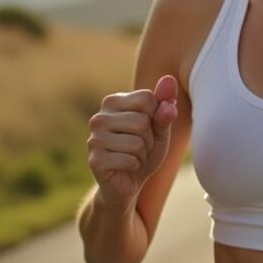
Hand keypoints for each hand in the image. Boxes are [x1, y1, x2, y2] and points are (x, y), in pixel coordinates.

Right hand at [87, 74, 177, 208]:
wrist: (129, 182)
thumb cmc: (145, 149)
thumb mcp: (160, 127)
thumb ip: (165, 105)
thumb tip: (169, 79)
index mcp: (112, 102)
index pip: (147, 98)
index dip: (156, 117)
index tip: (147, 129)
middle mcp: (99, 118)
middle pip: (142, 121)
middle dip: (149, 139)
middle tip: (140, 148)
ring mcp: (94, 139)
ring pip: (137, 142)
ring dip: (142, 154)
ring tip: (133, 157)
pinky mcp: (95, 161)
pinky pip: (129, 160)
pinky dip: (135, 166)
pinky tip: (126, 167)